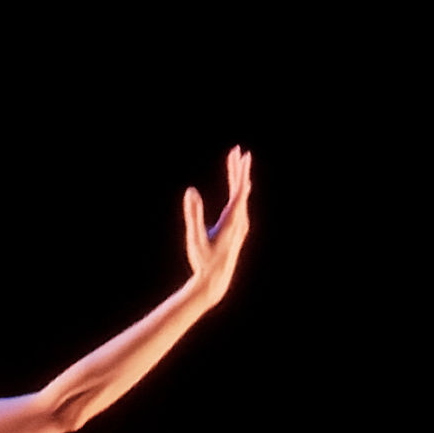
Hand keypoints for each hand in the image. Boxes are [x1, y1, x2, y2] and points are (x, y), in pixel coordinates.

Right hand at [184, 146, 257, 287]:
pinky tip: (238, 187)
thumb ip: (193, 213)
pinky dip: (238, 189)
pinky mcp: (237, 229)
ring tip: (236, 161)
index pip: (239, 190)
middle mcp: (240, 221)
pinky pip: (240, 203)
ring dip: (237, 177)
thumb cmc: (203, 260)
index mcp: (233, 221)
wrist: (215, 281)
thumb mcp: (195, 237)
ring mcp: (241, 225)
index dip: (238, 171)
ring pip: (242, 196)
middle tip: (238, 151)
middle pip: (242, 189)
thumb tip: (191, 191)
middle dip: (239, 168)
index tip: (239, 155)